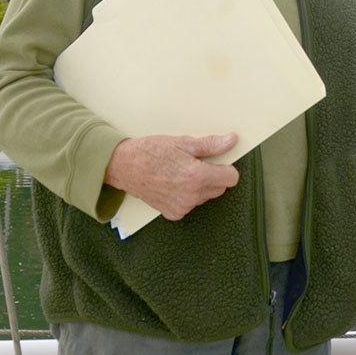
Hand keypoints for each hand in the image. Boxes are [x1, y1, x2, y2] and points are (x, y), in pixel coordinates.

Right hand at [104, 134, 239, 220]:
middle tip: (195, 163)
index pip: (231, 178)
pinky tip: (173, 184)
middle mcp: (191, 196)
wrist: (123, 166)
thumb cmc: (151, 151)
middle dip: (213, 176)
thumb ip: (211, 145)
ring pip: (206, 196)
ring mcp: (181, 207)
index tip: (217, 161)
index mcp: (197, 177)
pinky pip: (191, 204)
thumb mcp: (183, 142)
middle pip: (220, 188)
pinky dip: (187, 195)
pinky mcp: (173, 213)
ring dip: (200, 186)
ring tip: (181, 172)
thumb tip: (232, 141)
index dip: (226, 167)